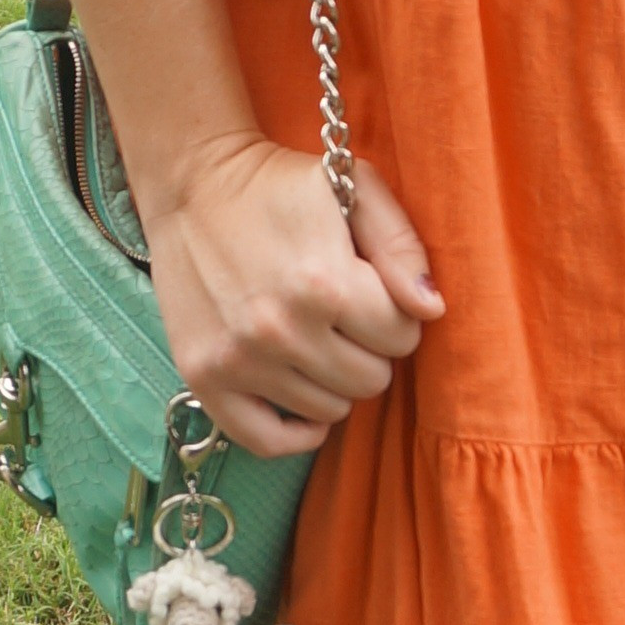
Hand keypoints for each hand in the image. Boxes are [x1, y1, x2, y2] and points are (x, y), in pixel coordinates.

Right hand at [146, 134, 444, 455]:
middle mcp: (280, 330)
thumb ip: (402, 246)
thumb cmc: (280, 184)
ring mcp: (238, 359)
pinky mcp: (203, 377)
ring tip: (316, 338)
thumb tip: (431, 310)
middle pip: (370, 380)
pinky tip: (303, 394)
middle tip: (345, 316)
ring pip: (329, 410)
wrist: (192, 183)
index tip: (373, 293)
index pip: (402, 337)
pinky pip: (266, 441)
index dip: (397, 314)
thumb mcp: (354, 188)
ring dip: (333, 379)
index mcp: (323, 282)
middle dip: (369, 348)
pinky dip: (295, 431)